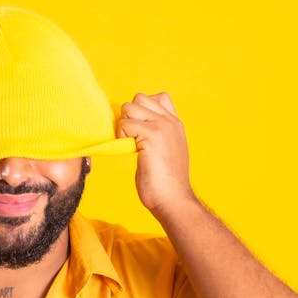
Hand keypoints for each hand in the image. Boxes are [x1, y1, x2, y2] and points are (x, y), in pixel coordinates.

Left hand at [117, 92, 196, 215]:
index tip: (140, 129)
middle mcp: (170, 122)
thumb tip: (136, 127)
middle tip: (132, 136)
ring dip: (124, 123)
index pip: (158, 97)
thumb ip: (157, 135)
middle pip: (140, 98)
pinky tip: (130, 149)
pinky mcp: (152, 136)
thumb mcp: (166, 151)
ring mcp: (162, 127)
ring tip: (130, 142)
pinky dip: (121, 135)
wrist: (173, 199)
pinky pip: (125, 123)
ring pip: (130, 106)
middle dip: (129, 114)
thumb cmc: (165, 182)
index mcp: (175, 124)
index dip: (143, 109)